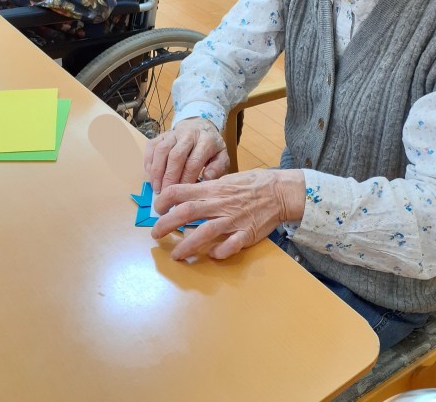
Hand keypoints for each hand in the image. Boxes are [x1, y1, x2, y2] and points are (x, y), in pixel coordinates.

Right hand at [144, 117, 229, 192]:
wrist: (201, 127)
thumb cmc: (211, 147)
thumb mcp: (222, 156)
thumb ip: (218, 168)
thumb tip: (207, 178)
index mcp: (206, 141)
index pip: (193, 162)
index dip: (186, 179)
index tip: (182, 194)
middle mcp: (188, 134)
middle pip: (175, 156)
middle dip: (169, 177)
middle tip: (166, 194)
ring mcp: (173, 133)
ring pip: (161, 150)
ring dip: (157, 171)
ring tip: (157, 188)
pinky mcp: (161, 134)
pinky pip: (152, 146)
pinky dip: (149, 162)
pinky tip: (151, 177)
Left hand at [151, 169, 305, 259]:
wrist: (280, 192)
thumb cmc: (253, 184)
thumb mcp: (227, 179)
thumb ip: (208, 189)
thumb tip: (188, 196)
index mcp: (213, 189)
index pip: (181, 191)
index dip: (164, 200)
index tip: (157, 209)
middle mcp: (220, 204)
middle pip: (186, 213)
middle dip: (166, 224)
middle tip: (155, 234)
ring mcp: (233, 220)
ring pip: (204, 233)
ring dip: (186, 245)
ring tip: (176, 254)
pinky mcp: (246, 233)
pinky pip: (229, 246)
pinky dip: (218, 252)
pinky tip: (211, 255)